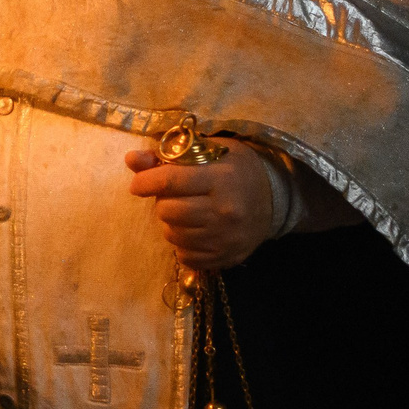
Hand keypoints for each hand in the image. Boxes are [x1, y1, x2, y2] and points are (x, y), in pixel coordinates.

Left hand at [124, 141, 277, 272]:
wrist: (276, 199)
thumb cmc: (237, 168)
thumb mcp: (208, 151)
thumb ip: (168, 156)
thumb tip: (132, 160)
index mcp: (221, 180)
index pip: (169, 182)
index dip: (146, 182)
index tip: (138, 184)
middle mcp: (224, 212)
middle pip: (167, 211)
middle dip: (164, 201)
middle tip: (176, 196)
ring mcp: (225, 239)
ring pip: (172, 234)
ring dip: (173, 223)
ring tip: (188, 211)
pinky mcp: (224, 258)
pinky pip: (184, 255)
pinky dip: (183, 243)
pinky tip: (196, 230)